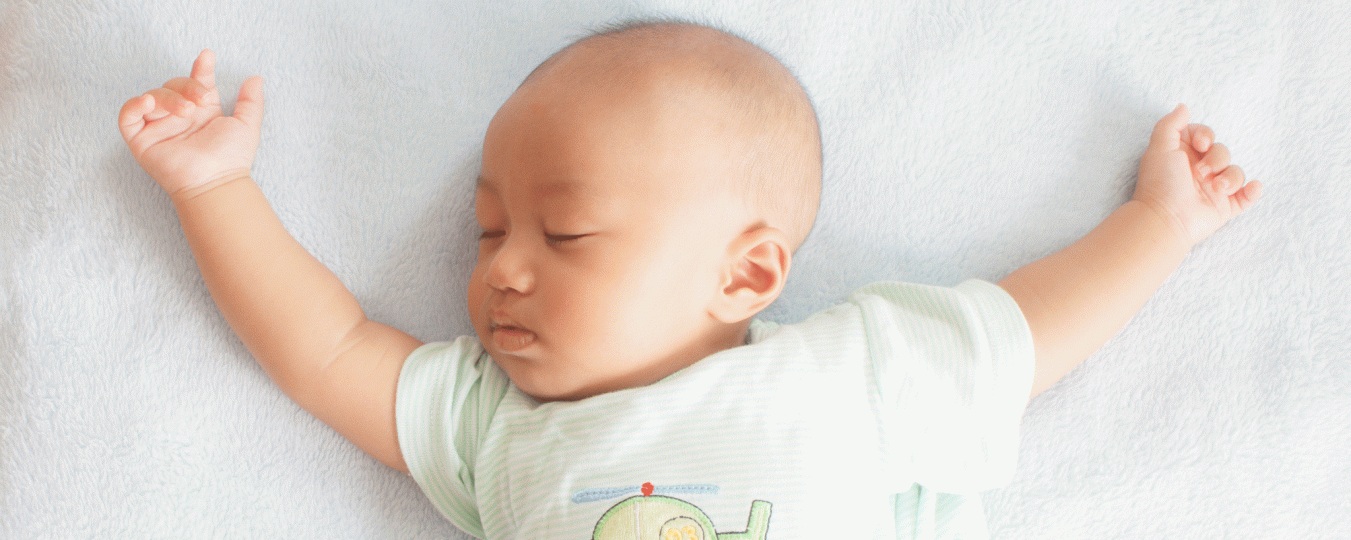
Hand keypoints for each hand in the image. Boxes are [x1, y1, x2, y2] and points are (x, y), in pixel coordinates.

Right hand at [118, 50, 263, 198]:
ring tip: (186, 111)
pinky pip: (127, 117)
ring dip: (168, 98)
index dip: (200, 68)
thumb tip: (256, 77)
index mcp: (201, 111)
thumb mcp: (246, 124)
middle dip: (186, 86)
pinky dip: (133, 105)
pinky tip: (148, 102)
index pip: (196, 82)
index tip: (207, 57)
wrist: (216, 181)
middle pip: (172, 86)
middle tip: (201, 100)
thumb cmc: (232, 158)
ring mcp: (159, 127)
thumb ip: (251, 101)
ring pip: (152, 96)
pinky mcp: (141, 140)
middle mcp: (179, 116)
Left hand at [1133, 104, 1262, 244]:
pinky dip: (1252, 192)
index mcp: (1184, 156)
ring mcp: (1213, 189)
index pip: (1205, 136)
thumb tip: (1183, 107)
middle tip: (1200, 173)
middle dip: (1217, 158)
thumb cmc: (1160, 182)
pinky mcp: (1224, 207)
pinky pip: (1246, 197)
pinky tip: (1252, 188)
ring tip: (1216, 188)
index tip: (1201, 143)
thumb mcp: (1160, 147)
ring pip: (1236, 173)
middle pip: (1223, 152)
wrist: (1165, 219)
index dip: (1207, 135)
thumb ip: (1171, 124)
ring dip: (1230, 177)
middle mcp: (1199, 171)